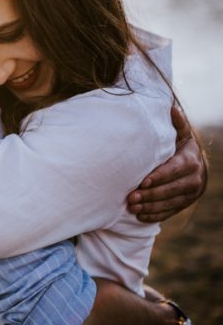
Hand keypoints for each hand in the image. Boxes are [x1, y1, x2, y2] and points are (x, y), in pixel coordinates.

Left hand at [127, 106, 206, 221]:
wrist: (195, 165)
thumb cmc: (179, 146)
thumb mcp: (180, 135)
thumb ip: (176, 125)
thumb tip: (171, 108)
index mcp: (190, 161)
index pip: (174, 171)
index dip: (158, 177)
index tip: (141, 182)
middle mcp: (194, 179)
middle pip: (171, 190)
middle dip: (151, 195)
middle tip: (130, 198)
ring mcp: (191, 194)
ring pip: (171, 203)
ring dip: (150, 207)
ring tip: (131, 207)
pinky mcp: (185, 204)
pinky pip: (171, 212)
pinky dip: (155, 215)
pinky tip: (140, 216)